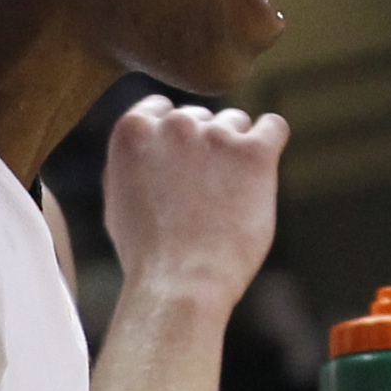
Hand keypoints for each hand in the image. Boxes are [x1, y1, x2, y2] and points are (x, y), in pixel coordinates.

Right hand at [99, 96, 285, 313]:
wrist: (181, 282)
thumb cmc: (146, 252)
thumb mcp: (117, 199)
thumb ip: (132, 162)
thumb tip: (149, 141)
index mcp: (134, 130)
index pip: (161, 108)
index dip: (171, 138)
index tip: (179, 164)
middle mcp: (174, 124)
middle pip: (201, 117)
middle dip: (203, 147)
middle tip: (203, 192)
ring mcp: (216, 135)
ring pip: (236, 123)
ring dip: (234, 150)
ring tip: (228, 194)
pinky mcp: (254, 152)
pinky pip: (274, 127)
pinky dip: (270, 142)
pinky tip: (260, 169)